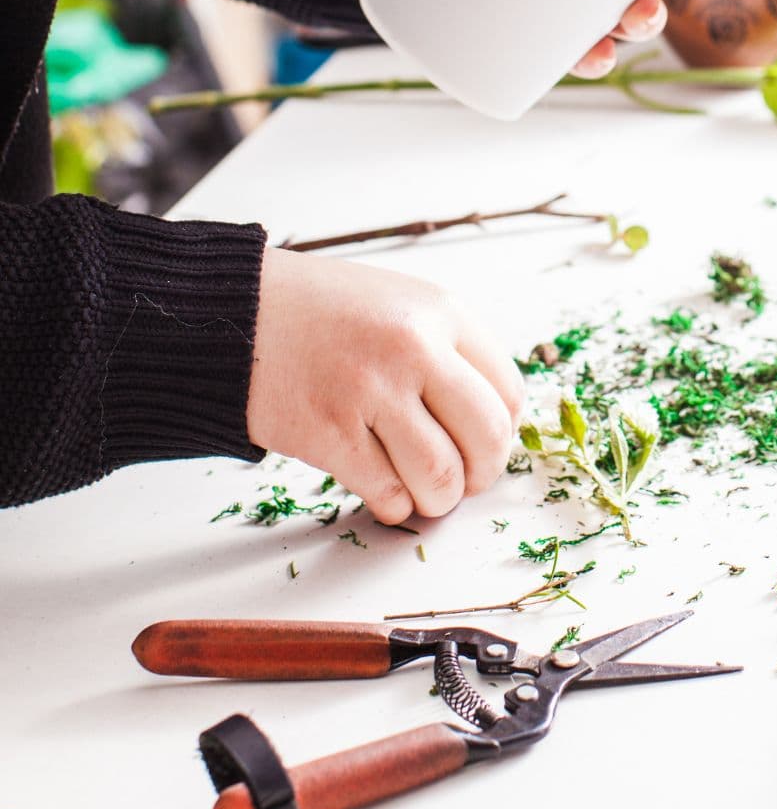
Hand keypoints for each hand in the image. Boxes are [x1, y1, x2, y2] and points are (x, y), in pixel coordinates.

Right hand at [246, 246, 523, 524]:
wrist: (235, 312)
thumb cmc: (320, 312)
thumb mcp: (400, 303)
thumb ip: (447, 351)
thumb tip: (491, 426)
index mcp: (440, 312)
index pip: (508, 391)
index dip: (503, 432)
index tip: (485, 446)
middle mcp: (413, 347)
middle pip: (486, 436)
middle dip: (483, 473)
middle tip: (466, 481)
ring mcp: (370, 390)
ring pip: (441, 475)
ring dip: (439, 499)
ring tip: (425, 492)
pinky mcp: (328, 432)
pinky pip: (388, 493)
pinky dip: (396, 506)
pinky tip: (386, 492)